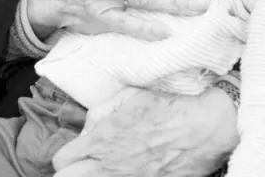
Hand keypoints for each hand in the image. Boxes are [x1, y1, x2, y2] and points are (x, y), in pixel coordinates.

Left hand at [53, 86, 238, 176]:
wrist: (202, 129)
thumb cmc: (168, 108)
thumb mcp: (131, 95)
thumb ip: (101, 110)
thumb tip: (90, 125)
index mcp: (102, 140)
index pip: (62, 160)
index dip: (69, 153)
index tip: (78, 149)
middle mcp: (108, 167)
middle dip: (71, 171)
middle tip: (82, 163)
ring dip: (92, 174)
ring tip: (103, 164)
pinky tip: (128, 167)